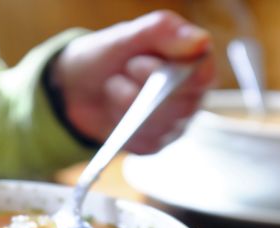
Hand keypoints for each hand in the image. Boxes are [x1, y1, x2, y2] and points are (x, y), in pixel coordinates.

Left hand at [51, 11, 214, 153]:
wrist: (78, 86)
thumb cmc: (109, 56)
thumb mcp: (129, 34)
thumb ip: (163, 31)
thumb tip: (200, 42)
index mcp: (192, 64)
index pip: (202, 77)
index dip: (176, 75)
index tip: (142, 64)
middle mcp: (190, 96)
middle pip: (180, 105)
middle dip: (142, 86)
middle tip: (126, 67)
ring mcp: (174, 123)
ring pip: (158, 124)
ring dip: (127, 104)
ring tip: (113, 87)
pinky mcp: (155, 144)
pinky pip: (145, 142)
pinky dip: (123, 126)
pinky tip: (113, 111)